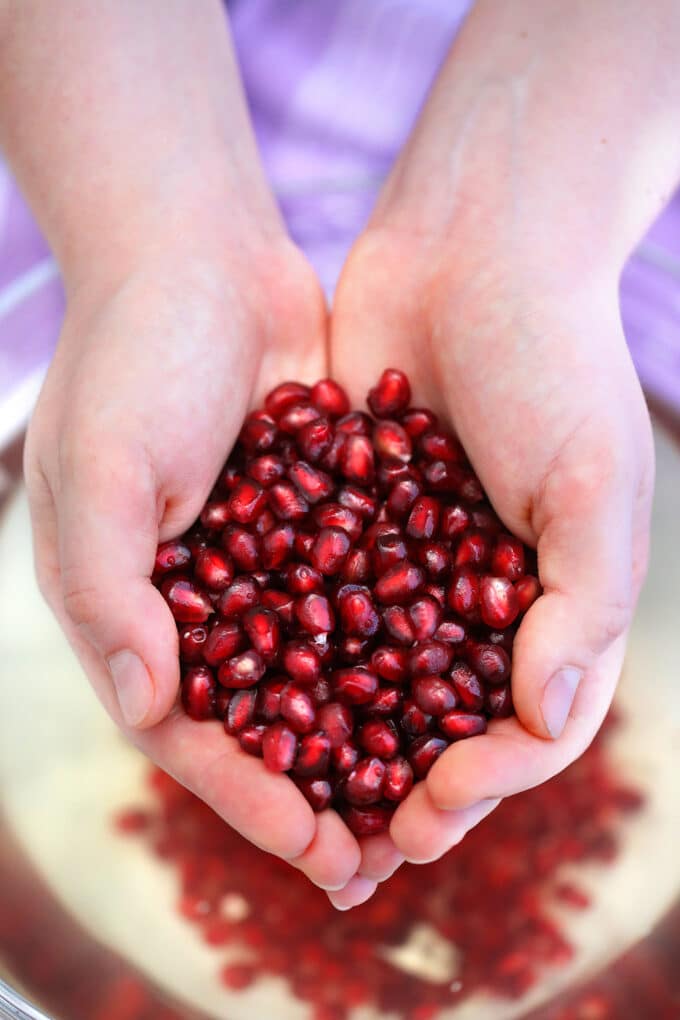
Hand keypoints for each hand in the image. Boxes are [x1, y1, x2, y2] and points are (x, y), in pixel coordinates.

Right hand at [24, 234, 369, 894]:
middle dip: (316, 789)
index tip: (316, 846)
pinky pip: (358, 597)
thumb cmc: (131, 358)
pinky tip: (451, 688)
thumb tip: (151, 703)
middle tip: (379, 855)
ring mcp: (261, 558)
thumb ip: (111, 593)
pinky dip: (395, 645)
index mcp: (130, 603)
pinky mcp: (315, 517)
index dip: (247, 794)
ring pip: (320, 671)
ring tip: (427, 796)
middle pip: (262, 718)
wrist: (197, 252)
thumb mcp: (99, 473)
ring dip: (368, 735)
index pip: (189, 728)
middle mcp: (197, 595)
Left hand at [327, 198, 653, 895]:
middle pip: (442, 719)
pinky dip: (295, 653)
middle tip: (352, 847)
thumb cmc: (553, 362)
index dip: (481, 780)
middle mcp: (484, 593)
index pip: (526, 724)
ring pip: (374, 675)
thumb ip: (583, 604)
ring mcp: (415, 558)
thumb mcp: (595, 482)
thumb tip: (542, 717)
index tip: (426, 815)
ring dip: (340, 742)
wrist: (474, 249)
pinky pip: (322, 600)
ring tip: (295, 798)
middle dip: (402, 785)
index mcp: (555, 601)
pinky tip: (253, 697)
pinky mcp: (352, 518)